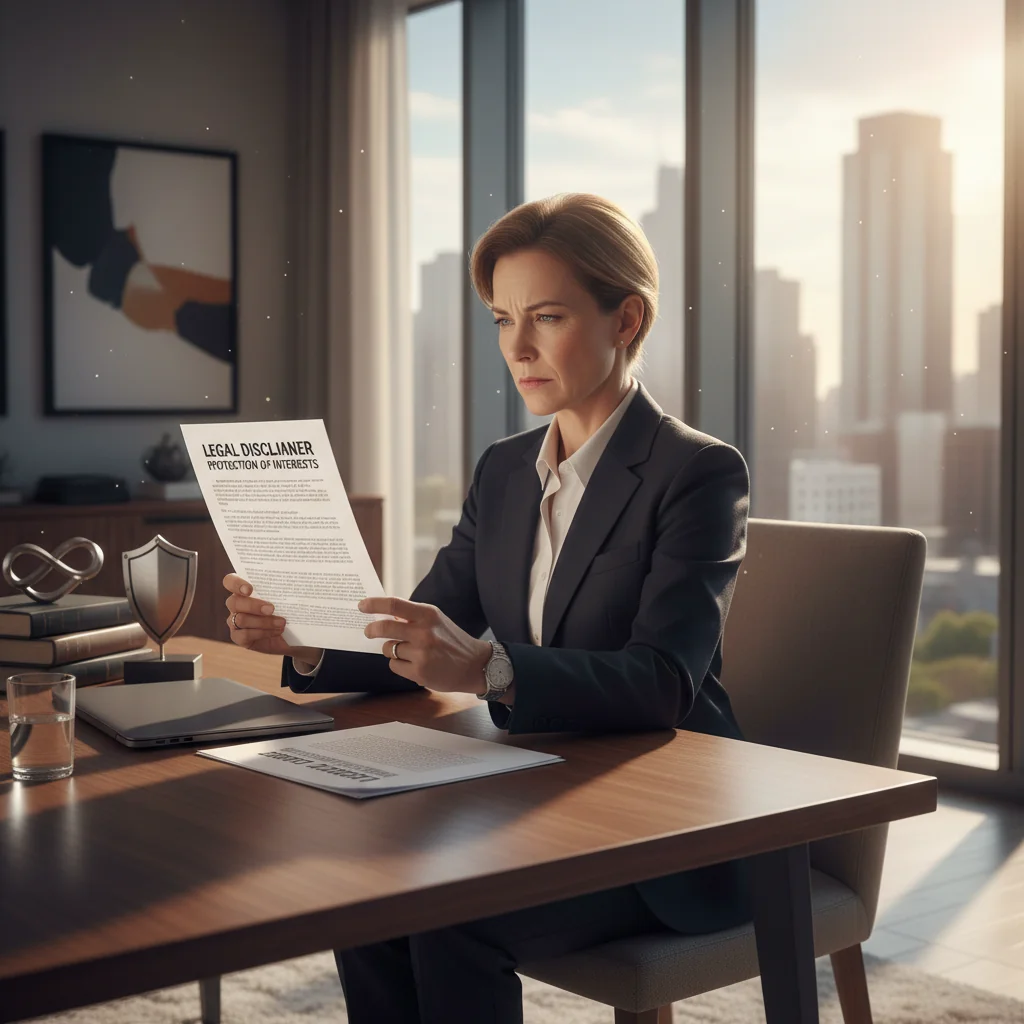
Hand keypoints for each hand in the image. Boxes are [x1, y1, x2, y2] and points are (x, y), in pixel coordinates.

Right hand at [223, 573, 322, 665]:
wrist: (289, 635)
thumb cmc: (285, 611)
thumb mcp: (285, 599)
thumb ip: (282, 589)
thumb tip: (293, 580)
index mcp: (243, 590)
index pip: (230, 581)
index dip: (236, 584)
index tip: (249, 589)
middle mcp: (236, 604)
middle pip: (233, 602)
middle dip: (253, 605)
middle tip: (272, 608)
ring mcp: (234, 621)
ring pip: (241, 619)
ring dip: (263, 621)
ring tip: (281, 623)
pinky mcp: (238, 637)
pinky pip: (245, 635)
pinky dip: (263, 633)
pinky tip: (276, 631)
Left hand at [360, 596, 490, 694]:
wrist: (474, 665)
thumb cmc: (452, 640)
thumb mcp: (436, 620)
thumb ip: (412, 616)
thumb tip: (384, 614)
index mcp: (428, 614)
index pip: (394, 605)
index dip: (374, 604)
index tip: (361, 605)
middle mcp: (424, 632)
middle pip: (384, 628)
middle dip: (371, 630)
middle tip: (368, 631)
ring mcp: (421, 653)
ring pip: (387, 649)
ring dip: (392, 650)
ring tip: (410, 652)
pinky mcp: (419, 672)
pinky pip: (394, 666)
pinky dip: (399, 665)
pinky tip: (414, 664)